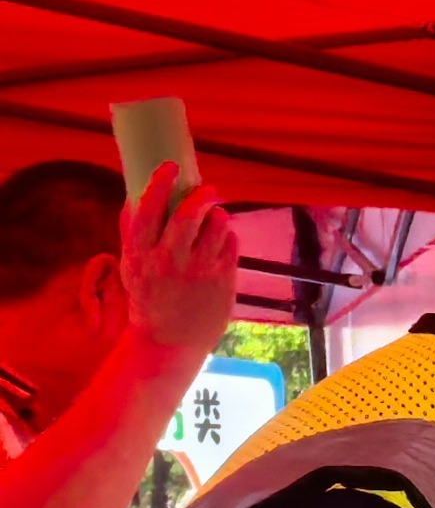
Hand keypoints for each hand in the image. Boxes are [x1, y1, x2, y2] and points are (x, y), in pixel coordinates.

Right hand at [117, 165, 237, 371]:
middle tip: (209, 189)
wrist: (170, 340)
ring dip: (218, 214)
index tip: (170, 167)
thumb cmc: (148, 299)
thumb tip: (133, 199)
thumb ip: (132, 235)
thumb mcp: (130, 267)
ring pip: (216, 225)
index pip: (149, 209)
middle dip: (202, 194)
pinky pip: (231, 243)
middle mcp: (169, 260)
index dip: (160, 183)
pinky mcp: (224, 280)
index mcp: (141, 254)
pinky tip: (221, 239)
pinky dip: (228, 235)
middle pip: (189, 213)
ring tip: (215, 217)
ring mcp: (199, 271)